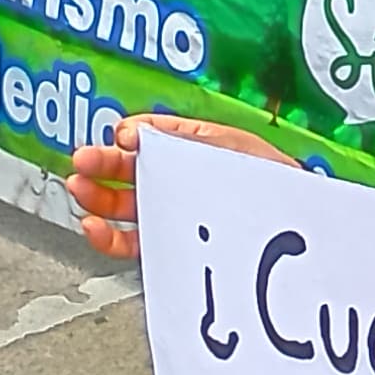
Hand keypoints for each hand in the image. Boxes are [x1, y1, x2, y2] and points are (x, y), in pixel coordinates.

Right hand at [64, 111, 295, 259]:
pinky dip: (108, 235)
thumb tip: (134, 132)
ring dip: (96, 197)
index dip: (132, 136)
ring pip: (124, 204)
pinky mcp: (171, 243)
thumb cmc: (272, 180)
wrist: (296, 223)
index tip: (120, 136)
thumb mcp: (227, 146)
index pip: (151, 137)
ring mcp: (173, 211)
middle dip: (102, 164)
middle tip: (81, 161)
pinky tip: (95, 225)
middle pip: (129, 170)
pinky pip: (133, 240)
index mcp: (192, 147)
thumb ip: (181, 139)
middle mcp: (178, 179)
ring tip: (79, 188)